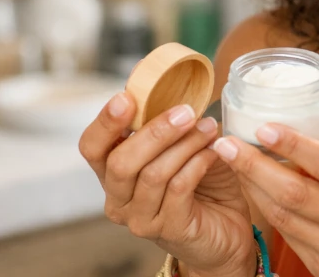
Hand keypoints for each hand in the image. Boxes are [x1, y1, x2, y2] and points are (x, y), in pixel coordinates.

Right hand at [79, 93, 256, 276]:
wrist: (227, 230)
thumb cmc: (202, 185)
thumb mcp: (181, 149)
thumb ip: (170, 126)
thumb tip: (176, 89)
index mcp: (114, 174)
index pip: (91, 148)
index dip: (104, 122)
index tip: (126, 97)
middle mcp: (119, 199)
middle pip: (121, 162)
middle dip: (155, 131)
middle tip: (186, 111)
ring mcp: (140, 218)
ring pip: (153, 174)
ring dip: (184, 145)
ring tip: (208, 128)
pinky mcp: (169, 228)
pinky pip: (179, 188)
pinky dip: (198, 163)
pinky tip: (215, 151)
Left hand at [210, 85, 318, 276]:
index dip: (294, 144)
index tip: (264, 125)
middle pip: (296, 193)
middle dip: (254, 166)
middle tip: (226, 143)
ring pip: (284, 217)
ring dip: (252, 188)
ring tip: (231, 161)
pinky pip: (288, 237)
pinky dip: (268, 211)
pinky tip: (255, 189)